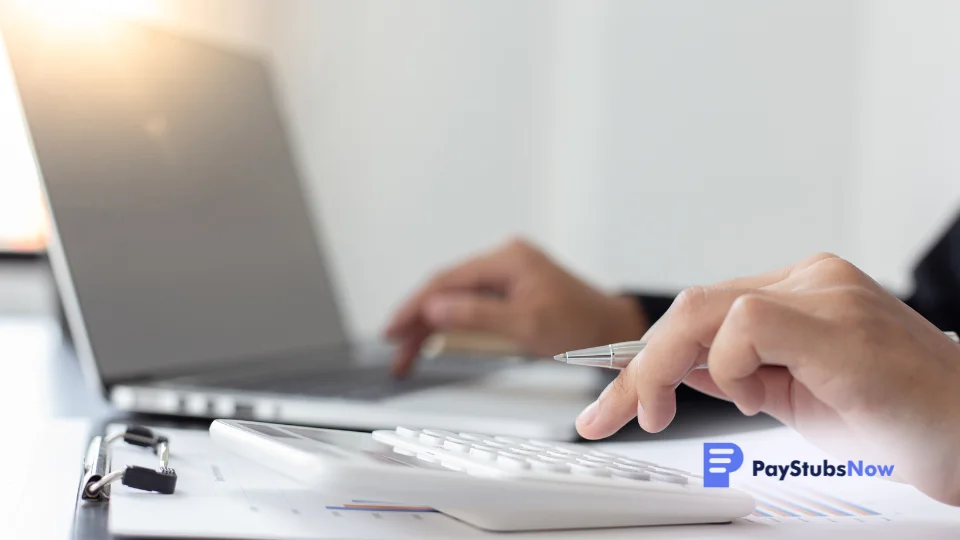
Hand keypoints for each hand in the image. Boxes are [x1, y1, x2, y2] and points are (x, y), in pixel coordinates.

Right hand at [384, 238, 646, 375]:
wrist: (615, 330)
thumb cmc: (583, 327)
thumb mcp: (527, 325)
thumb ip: (477, 316)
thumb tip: (434, 309)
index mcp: (507, 259)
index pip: (446, 280)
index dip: (414, 306)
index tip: (391, 330)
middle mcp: (504, 259)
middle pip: (446, 288)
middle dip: (416, 320)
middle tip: (394, 351)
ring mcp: (507, 272)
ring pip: (455, 297)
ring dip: (430, 325)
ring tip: (406, 356)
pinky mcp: (510, 289)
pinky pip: (471, 303)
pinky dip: (451, 324)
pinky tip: (432, 341)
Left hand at [576, 253, 959, 504]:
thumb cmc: (894, 419)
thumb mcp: (791, 395)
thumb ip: (735, 372)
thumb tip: (674, 370)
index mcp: (798, 291)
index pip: (702, 310)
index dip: (648, 351)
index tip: (613, 390)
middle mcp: (810, 279)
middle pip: (692, 307)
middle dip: (638, 365)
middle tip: (612, 413)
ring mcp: (825, 292)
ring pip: (705, 310)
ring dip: (664, 367)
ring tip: (662, 411)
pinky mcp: (837, 320)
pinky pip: (745, 324)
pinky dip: (728, 368)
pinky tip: (751, 396)